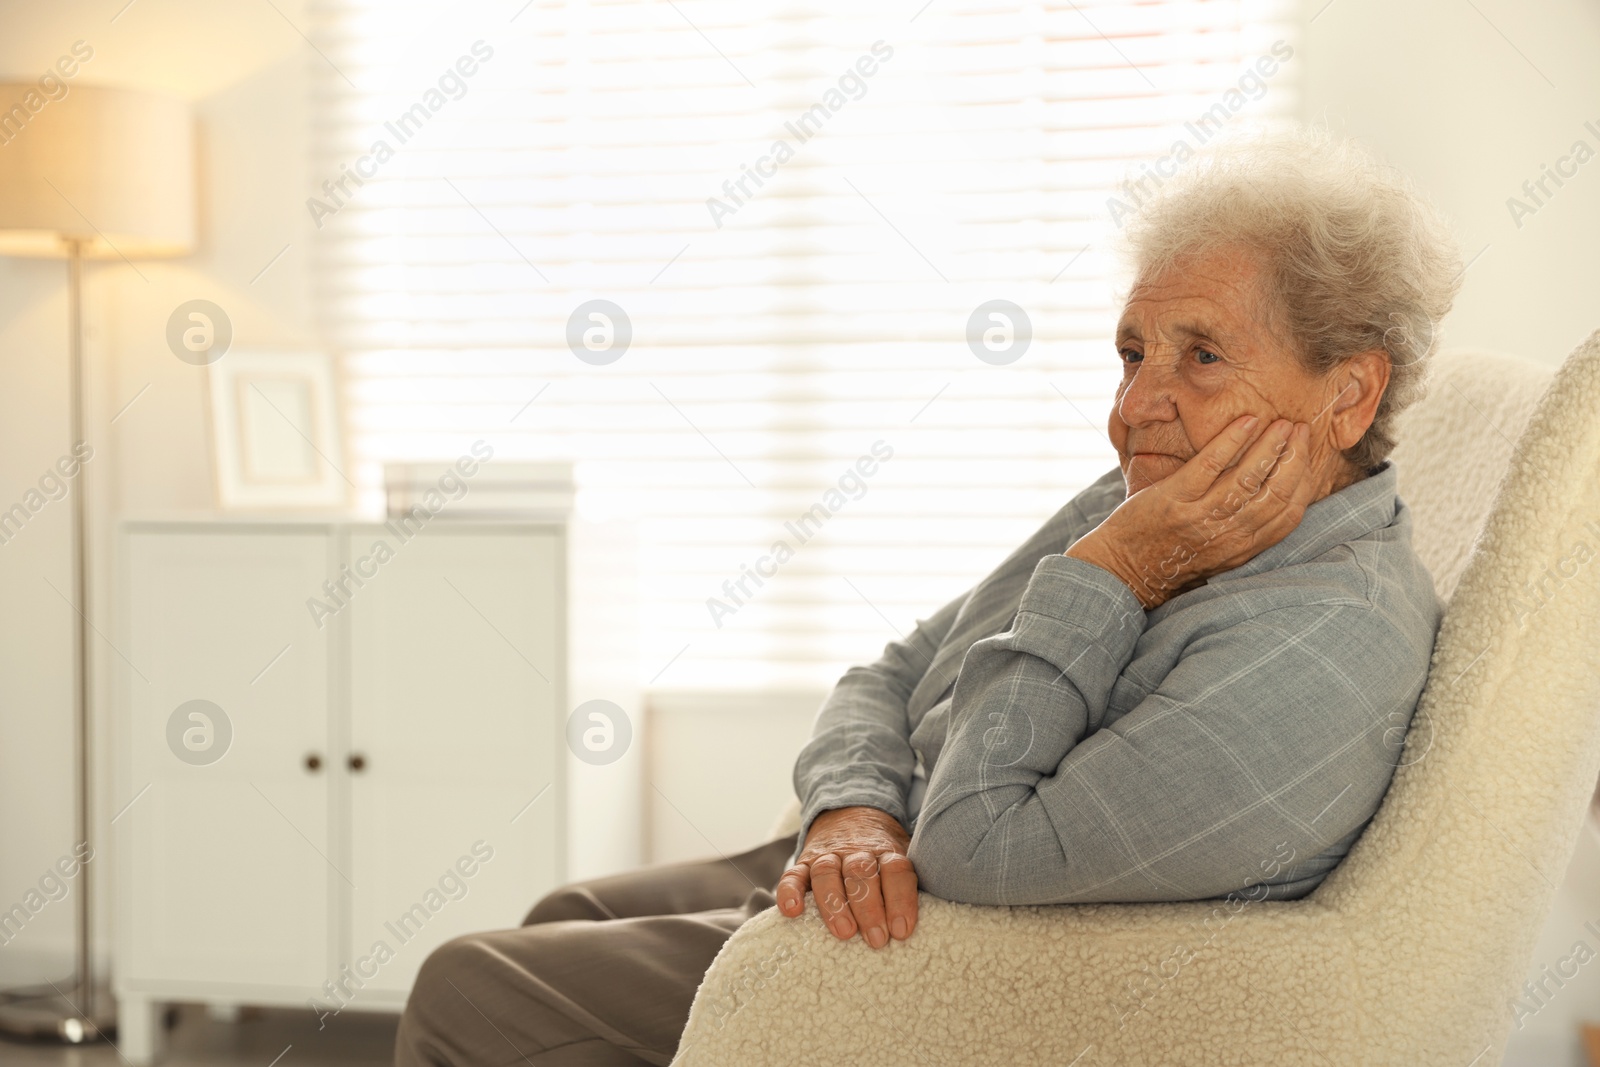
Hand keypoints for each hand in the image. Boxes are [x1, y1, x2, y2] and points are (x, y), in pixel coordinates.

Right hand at [775, 806, 916, 947]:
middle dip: (870, 908)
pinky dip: (790, 891)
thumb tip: (935, 921)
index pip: (896, 870)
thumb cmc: (881, 852)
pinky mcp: (804, 861)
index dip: (900, 900)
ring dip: (835, 903)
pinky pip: (793, 874)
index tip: (902, 930)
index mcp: (886, 850)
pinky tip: (792, 911)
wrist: (851, 812)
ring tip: (845, 932)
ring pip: (828, 873)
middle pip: (862, 874)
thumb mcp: (903, 855)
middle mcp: (856, 851)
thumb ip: (911, 882)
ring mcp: (828, 855)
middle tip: (877, 939)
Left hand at [1068, 415, 1315, 609]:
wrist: (1122, 570)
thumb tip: (1273, 499)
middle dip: (1293, 458)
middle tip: (1301, 429)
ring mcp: (1199, 518)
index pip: (1288, 514)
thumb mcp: (1218, 552)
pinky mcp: (1173, 501)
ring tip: (1282, 424)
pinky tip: (1247, 422)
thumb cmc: (1172, 557)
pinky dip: (1231, 441)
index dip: (1304, 481)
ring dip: (1269, 447)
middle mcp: (1227, 536)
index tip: (1308, 454)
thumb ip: (1244, 531)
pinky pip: (1209, 466)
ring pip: (1247, 478)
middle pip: (1275, 493)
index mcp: (1242, 549)